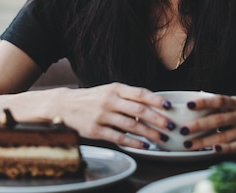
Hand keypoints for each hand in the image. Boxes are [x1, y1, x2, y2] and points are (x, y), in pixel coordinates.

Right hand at [46, 83, 176, 148]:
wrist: (64, 105)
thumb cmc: (92, 98)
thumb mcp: (109, 91)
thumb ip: (128, 96)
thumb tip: (153, 104)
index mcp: (115, 88)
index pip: (140, 93)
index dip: (156, 100)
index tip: (169, 106)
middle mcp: (110, 100)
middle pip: (139, 110)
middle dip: (157, 119)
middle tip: (170, 126)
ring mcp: (102, 116)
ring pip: (131, 126)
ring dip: (148, 133)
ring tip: (161, 138)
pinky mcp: (96, 130)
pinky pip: (118, 137)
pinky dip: (133, 142)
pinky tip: (143, 146)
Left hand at [179, 95, 235, 153]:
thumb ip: (226, 104)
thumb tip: (202, 98)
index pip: (219, 100)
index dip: (204, 102)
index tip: (189, 105)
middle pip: (217, 119)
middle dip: (198, 125)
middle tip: (182, 130)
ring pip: (223, 136)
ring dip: (205, 141)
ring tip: (190, 145)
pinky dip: (226, 149)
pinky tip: (214, 150)